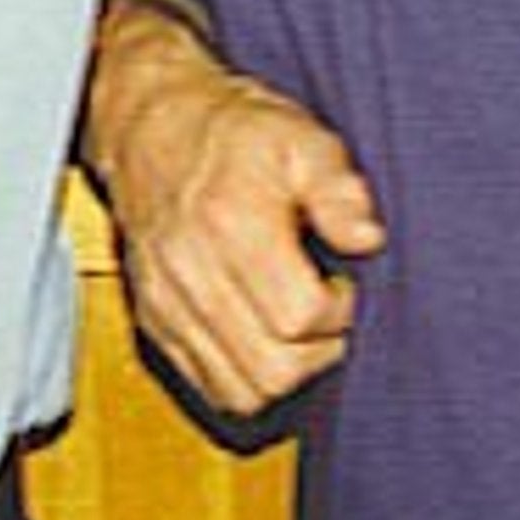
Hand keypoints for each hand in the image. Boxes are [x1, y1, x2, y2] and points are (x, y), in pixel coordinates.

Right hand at [86, 0, 387, 418]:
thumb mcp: (301, 137)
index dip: (339, 311)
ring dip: (284, 373)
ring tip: (297, 328)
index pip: (298, 316)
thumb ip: (338, 189)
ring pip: (240, 391)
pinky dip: (245, 379)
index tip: (344, 282)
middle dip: (319, 351)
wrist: (152, 128)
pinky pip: (206, 386)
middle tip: (327, 311)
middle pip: (272, 369)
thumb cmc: (234, 132)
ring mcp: (167, 302)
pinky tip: (263, 337)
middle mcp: (191, 271)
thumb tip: (367, 239)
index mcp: (233, 223)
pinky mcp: (154, 320)